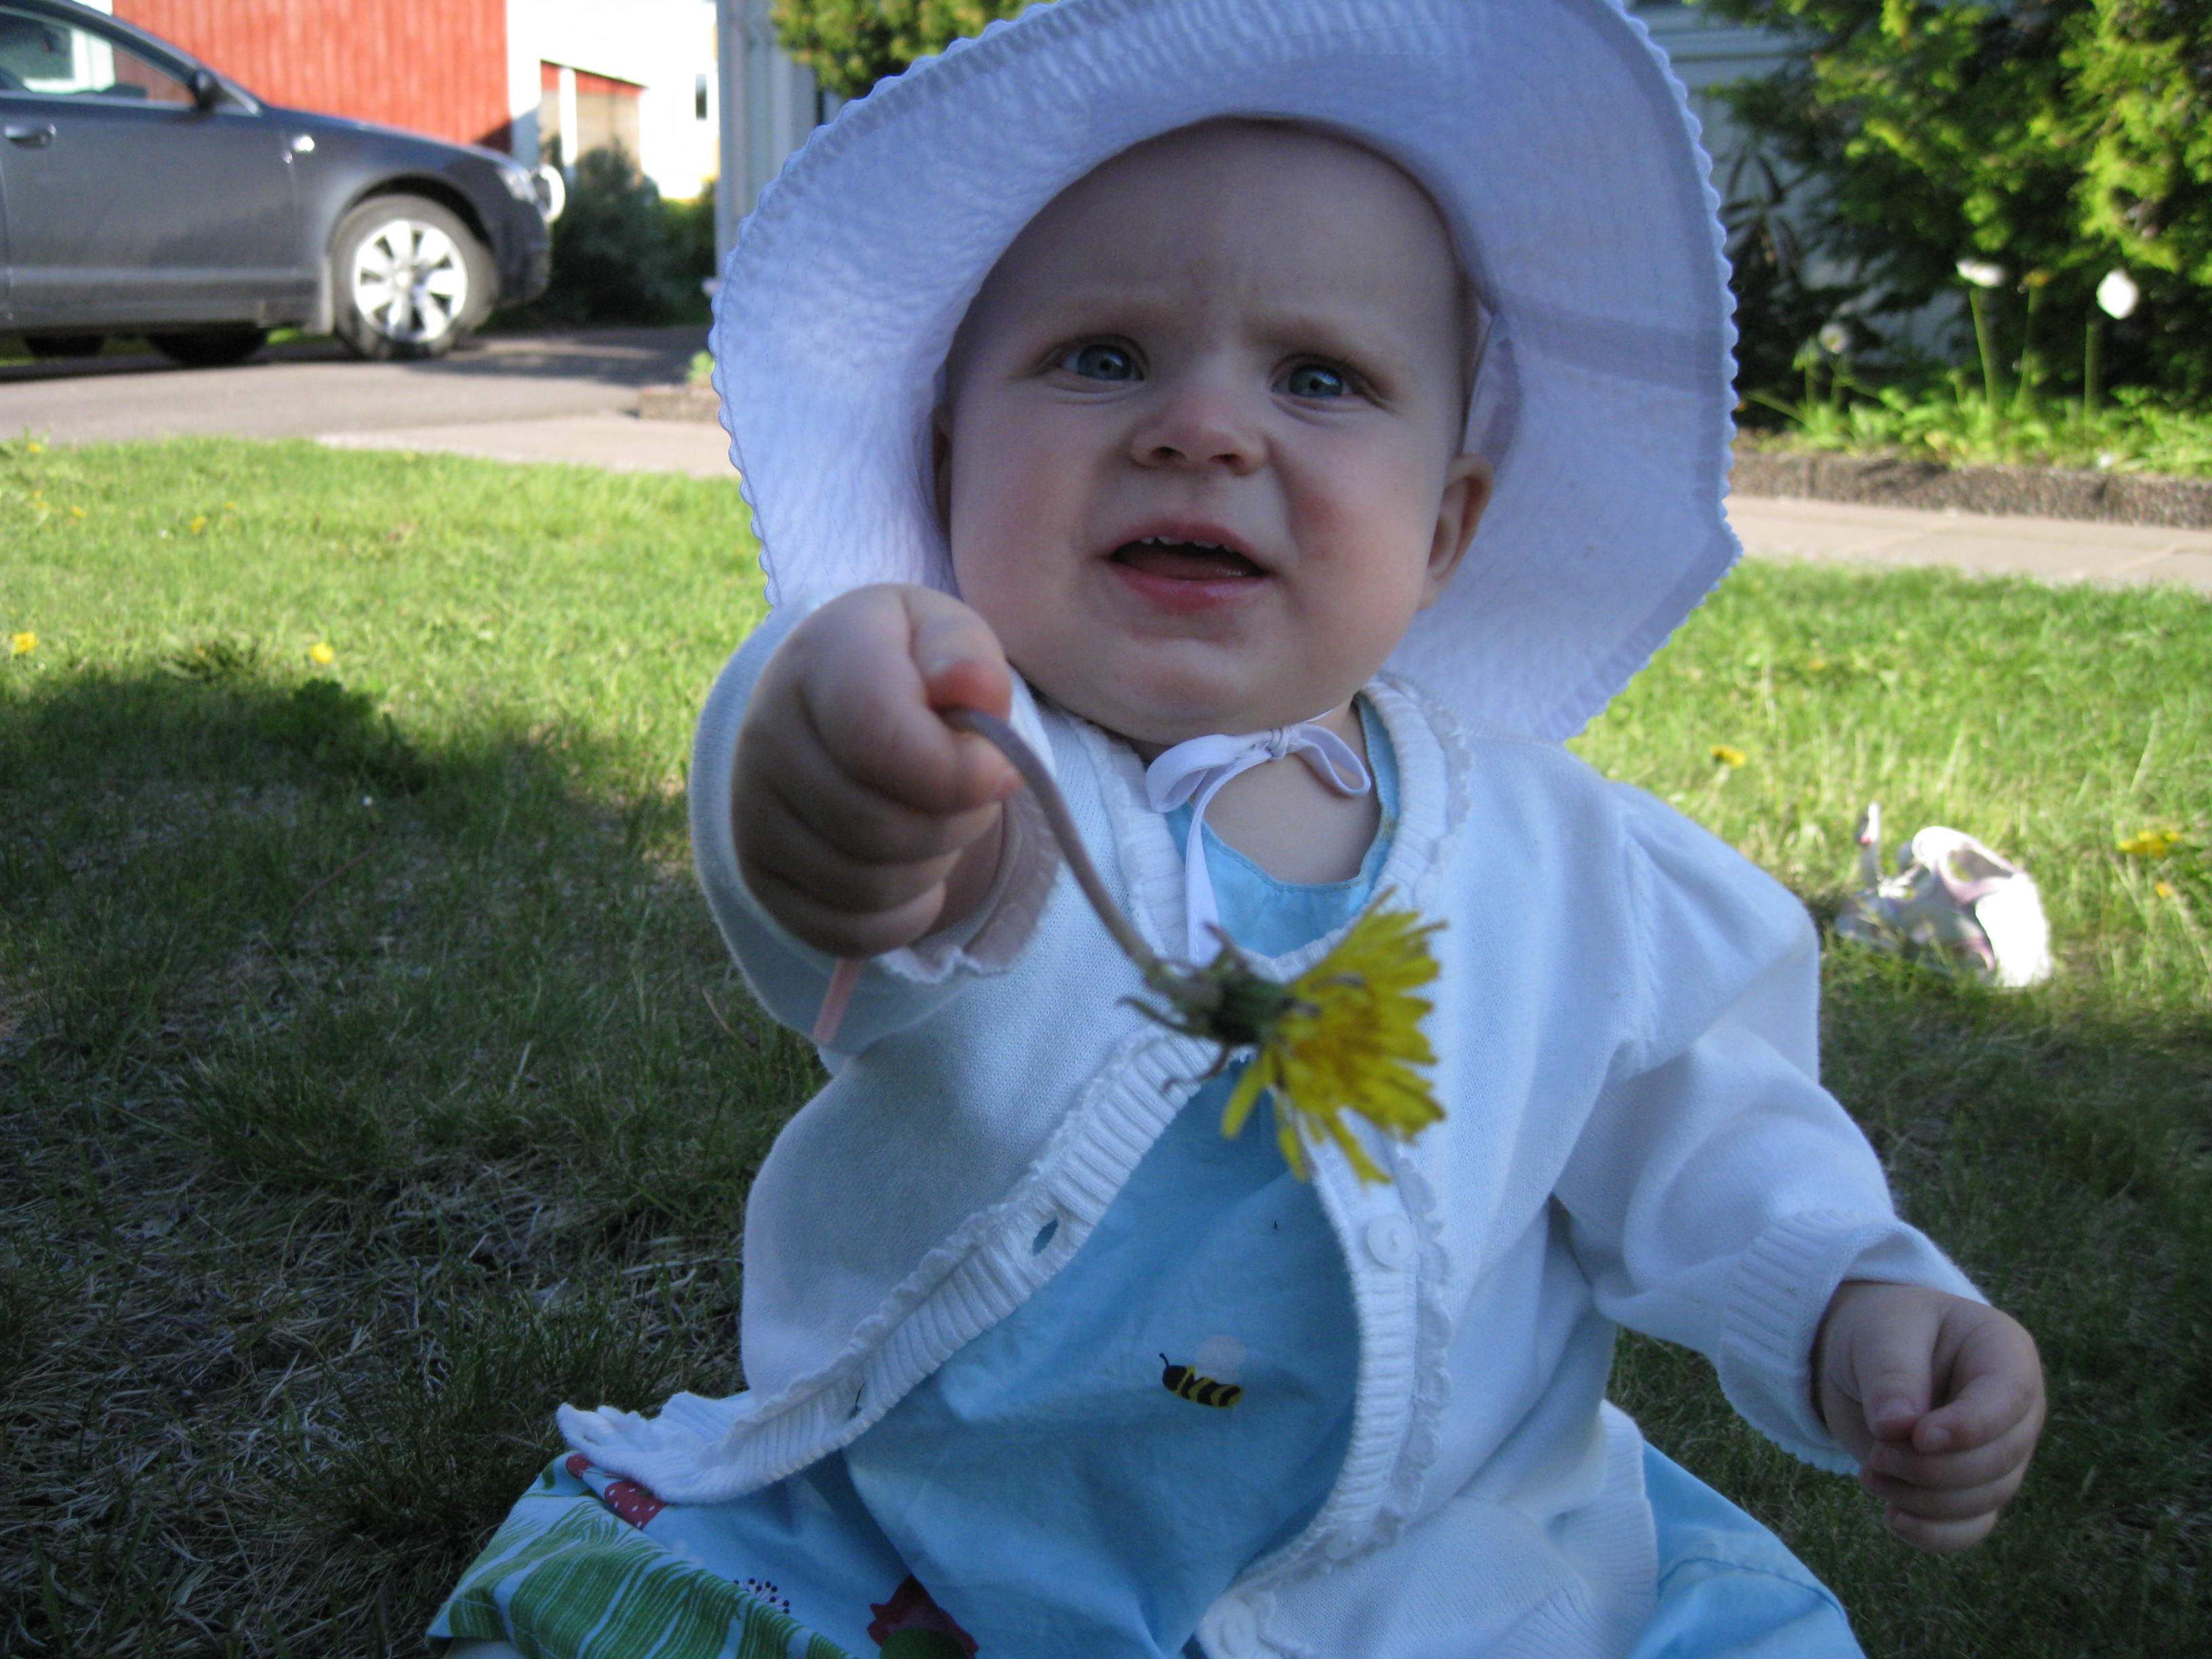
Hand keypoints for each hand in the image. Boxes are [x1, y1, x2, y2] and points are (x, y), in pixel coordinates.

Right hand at [733, 584, 1019, 956]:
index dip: (957, 772)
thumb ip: (968, 656)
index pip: (876, 739)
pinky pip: (844, 931)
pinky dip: (901, 917)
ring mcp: (751, 814)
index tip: (999, 766)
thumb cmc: (908, 668)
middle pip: (877, 826)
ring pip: (865, 886)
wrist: (833, 698)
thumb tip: (973, 691)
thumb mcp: (947, 634)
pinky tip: (915, 874)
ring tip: (936, 820)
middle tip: (969, 792)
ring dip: (932, 868)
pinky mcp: (758, 876)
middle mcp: (765, 737)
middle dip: (955, 821)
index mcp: (819, 663)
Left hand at [1813, 1280, 2043, 1552]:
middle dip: (1934, 1469)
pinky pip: (1972, 1527)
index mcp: (2005, 1353)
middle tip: (1876, 1455)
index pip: (2009, 1399)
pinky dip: (1936, 1534)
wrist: (1863, 1356)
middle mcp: (2014, 1409)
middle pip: (2000, 1460)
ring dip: (1924, 1499)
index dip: (1969, 1428)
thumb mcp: (1880, 1334)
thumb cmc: (1881, 1330)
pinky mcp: (1971, 1488)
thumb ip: (1891, 1376)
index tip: (1917, 1437)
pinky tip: (1895, 1519)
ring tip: (1869, 1474)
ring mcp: (1999, 1452)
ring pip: (1985, 1498)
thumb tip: (1896, 1429)